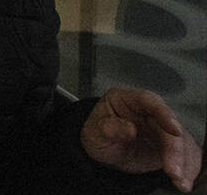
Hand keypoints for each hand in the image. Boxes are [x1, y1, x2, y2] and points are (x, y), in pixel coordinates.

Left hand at [80, 87, 201, 191]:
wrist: (105, 151)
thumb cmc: (98, 134)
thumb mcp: (95, 131)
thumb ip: (110, 128)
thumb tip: (129, 129)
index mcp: (128, 100)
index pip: (148, 100)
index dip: (164, 113)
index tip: (175, 129)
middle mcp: (149, 112)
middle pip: (169, 126)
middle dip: (175, 149)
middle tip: (173, 169)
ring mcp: (162, 129)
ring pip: (182, 142)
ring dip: (184, 162)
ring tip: (178, 180)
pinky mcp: (171, 146)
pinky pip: (185, 155)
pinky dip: (187, 169)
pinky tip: (183, 182)